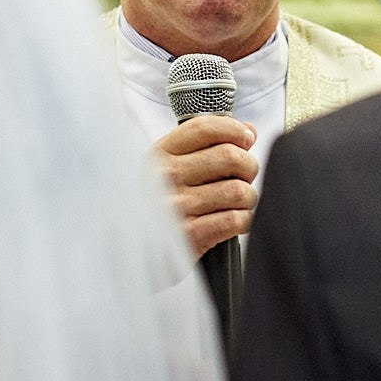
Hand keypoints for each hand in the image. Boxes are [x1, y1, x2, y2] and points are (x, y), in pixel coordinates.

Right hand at [154, 116, 258, 259]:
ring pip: (237, 190)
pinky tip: (236, 220)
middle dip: (248, 166)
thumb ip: (205, 145)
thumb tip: (248, 130)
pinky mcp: (188, 236)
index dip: (234, 130)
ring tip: (240, 202)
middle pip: (229, 156)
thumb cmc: (157, 205)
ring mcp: (176, 207)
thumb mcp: (168, 168)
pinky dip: (244, 220)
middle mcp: (166, 177)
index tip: (246, 138)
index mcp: (159, 154)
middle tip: (246, 176)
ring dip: (248, 197)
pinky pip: (234, 220)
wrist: (132, 251)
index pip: (205, 128)